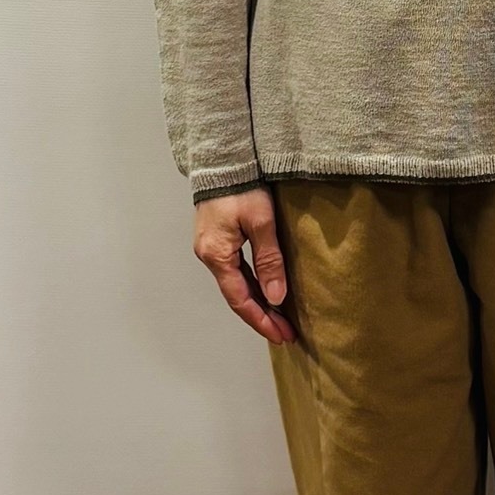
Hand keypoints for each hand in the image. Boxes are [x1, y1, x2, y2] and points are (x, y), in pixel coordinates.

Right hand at [193, 185, 297, 344]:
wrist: (223, 159)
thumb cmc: (242, 186)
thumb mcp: (261, 222)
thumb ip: (269, 260)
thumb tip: (276, 297)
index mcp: (217, 255)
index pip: (241, 300)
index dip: (262, 320)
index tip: (281, 336)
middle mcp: (209, 256)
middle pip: (237, 296)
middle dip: (262, 316)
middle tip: (285, 333)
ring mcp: (211, 247)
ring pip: (236, 284)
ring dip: (257, 301)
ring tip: (279, 318)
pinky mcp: (216, 238)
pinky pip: (234, 270)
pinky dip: (251, 284)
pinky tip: (265, 290)